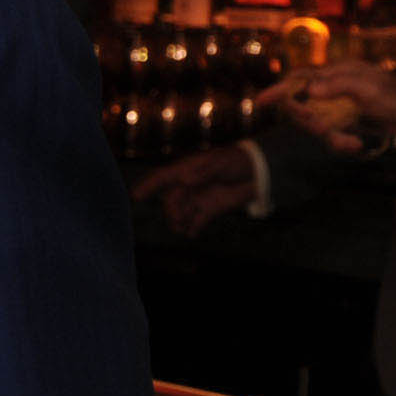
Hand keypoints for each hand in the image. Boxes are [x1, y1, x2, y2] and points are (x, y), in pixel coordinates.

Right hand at [133, 146, 255, 235]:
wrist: (260, 173)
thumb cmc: (238, 161)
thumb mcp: (221, 163)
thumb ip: (203, 172)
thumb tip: (185, 180)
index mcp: (188, 171)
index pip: (163, 178)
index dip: (147, 187)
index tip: (134, 196)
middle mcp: (190, 186)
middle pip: (171, 201)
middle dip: (172, 211)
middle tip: (179, 219)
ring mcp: (199, 198)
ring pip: (181, 213)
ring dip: (179, 222)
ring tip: (184, 228)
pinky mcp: (210, 210)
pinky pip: (196, 223)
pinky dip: (192, 229)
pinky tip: (192, 233)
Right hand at [254, 64, 395, 153]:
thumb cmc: (394, 95)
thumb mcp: (368, 87)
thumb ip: (338, 85)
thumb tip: (309, 89)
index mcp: (334, 74)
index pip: (299, 79)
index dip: (279, 90)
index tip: (261, 102)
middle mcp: (331, 89)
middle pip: (302, 107)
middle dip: (310, 122)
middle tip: (324, 129)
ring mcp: (337, 107)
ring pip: (316, 124)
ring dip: (330, 137)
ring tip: (350, 142)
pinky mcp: (344, 122)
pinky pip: (330, 135)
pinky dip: (340, 143)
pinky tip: (356, 144)